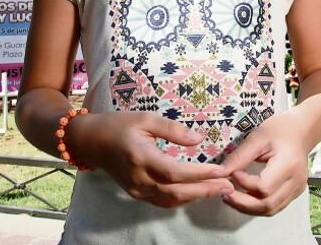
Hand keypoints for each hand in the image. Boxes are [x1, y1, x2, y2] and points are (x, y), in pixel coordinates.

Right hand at [68, 111, 232, 208]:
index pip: (175, 172)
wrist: (91, 142)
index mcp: (141, 157)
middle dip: (205, 190)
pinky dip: (183, 199)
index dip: (200, 174)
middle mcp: (139, 179)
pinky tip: (198, 191)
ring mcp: (137, 190)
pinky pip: (163, 201)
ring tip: (220, 190)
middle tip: (229, 186)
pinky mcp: (137, 193)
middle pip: (177, 192)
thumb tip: (199, 139)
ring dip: (197, 197)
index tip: (221, 170)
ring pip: (171, 200)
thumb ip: (172, 129)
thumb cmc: (118, 125)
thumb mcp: (145, 118)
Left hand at [219, 114, 308, 215]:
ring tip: (231, 197)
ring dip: (249, 208)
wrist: (301, 131)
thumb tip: (220, 173)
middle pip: (268, 205)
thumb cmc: (280, 129)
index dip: (244, 184)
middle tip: (225, 193)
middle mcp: (296, 182)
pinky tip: (245, 197)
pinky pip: (275, 206)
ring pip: (271, 210)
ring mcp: (297, 189)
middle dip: (243, 204)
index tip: (232, 173)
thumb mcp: (257, 138)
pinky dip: (258, 205)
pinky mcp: (294, 193)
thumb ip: (239, 157)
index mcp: (288, 165)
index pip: (263, 187)